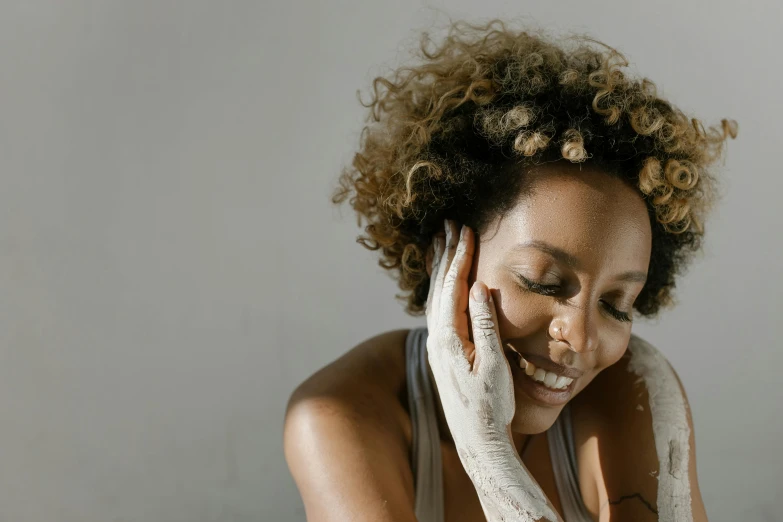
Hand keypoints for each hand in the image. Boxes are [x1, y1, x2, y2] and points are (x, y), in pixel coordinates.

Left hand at [425, 219, 515, 445]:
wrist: (479, 440)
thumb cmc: (491, 405)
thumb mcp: (494, 364)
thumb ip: (485, 324)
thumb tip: (477, 286)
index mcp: (449, 339)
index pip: (452, 288)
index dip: (458, 258)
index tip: (464, 231)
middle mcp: (437, 339)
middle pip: (438, 287)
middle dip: (444, 255)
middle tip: (447, 226)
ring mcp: (438, 347)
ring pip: (435, 298)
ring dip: (440, 270)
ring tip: (441, 244)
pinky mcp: (443, 354)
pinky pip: (438, 311)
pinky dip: (441, 290)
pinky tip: (446, 284)